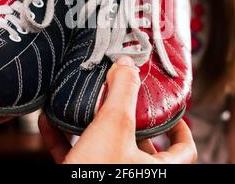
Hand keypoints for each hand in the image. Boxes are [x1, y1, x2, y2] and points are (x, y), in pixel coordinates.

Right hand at [39, 56, 196, 163]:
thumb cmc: (97, 175)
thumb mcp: (115, 127)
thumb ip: (123, 92)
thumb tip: (127, 63)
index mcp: (157, 168)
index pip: (184, 148)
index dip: (181, 127)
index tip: (170, 109)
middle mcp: (135, 173)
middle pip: (142, 144)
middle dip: (128, 118)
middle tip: (120, 98)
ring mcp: (107, 176)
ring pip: (105, 148)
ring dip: (91, 124)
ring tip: (83, 103)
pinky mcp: (81, 178)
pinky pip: (75, 156)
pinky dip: (64, 139)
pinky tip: (50, 121)